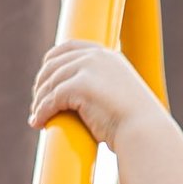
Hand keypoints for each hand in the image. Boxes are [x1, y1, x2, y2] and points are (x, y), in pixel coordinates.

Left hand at [29, 40, 159, 146]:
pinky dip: (42, 111)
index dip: (51, 62)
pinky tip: (38, 122)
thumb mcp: (122, 99)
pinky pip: (52, 98)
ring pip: (51, 81)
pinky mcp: (79, 85)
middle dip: (42, 83)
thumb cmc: (138, 127)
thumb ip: (105, 91)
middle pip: (54, 63)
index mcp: (108, 56)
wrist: (147, 135)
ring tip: (36, 116)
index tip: (44, 80)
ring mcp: (88, 68)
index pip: (69, 48)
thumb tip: (88, 103)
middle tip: (37, 102)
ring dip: (39, 100)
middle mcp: (96, 56)